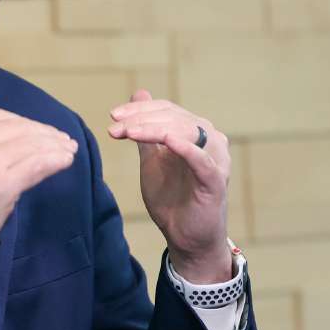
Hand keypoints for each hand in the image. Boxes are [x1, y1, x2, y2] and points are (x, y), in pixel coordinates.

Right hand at [0, 90, 78, 314]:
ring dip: (55, 145)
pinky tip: (65, 161)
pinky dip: (56, 160)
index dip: (24, 123)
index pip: (0, 117)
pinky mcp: (2, 186)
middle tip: (62, 141)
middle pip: (20, 129)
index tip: (38, 131)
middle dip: (44, 133)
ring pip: (32, 145)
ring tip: (68, 150)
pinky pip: (38, 165)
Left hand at [108, 90, 231, 283]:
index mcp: (194, 131)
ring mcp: (215, 159)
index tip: (113, 116)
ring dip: (154, 129)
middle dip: (141, 119)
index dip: (139, 109)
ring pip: (186, 131)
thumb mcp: (152, 158)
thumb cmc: (171, 197)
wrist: (185, 236)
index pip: (166, 110)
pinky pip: (202, 160)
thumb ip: (145, 129)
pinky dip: (186, 148)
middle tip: (114, 126)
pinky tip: (167, 140)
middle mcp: (209, 139)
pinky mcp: (215, 180)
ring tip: (129, 132)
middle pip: (174, 117)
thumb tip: (139, 93)